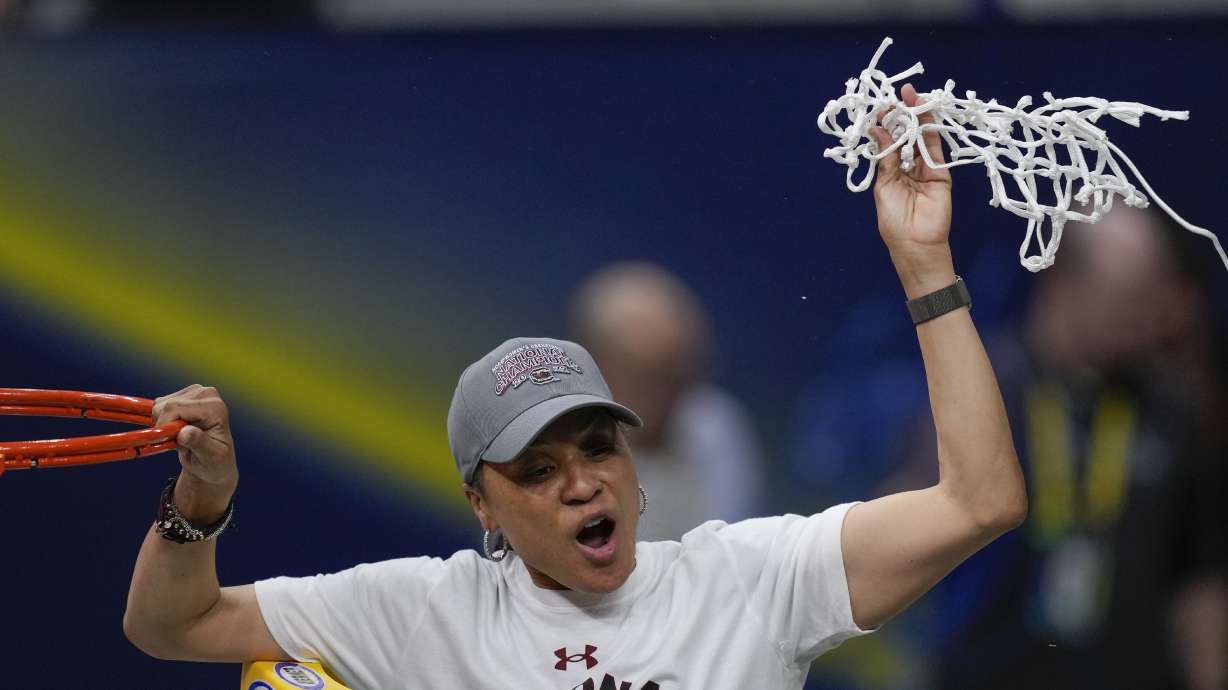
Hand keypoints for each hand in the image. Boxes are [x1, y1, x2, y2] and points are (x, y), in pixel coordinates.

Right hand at [153, 384, 237, 521]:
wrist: (214, 468)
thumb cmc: (215, 466)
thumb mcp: (209, 460)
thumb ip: (198, 444)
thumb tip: (186, 432)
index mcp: (216, 407)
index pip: (175, 407)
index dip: (166, 425)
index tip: (173, 441)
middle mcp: (208, 394)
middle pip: (166, 403)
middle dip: (165, 424)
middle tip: (179, 443)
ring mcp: (197, 393)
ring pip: (160, 404)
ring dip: (165, 423)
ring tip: (181, 439)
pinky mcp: (186, 396)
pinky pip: (159, 405)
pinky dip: (163, 420)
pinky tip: (176, 431)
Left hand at [868, 83, 955, 297]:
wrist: (917, 244)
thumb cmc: (894, 221)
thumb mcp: (884, 186)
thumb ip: (886, 158)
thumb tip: (878, 130)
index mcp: (891, 171)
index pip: (890, 141)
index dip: (887, 124)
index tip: (882, 107)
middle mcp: (908, 166)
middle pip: (907, 135)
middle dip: (903, 115)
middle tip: (899, 94)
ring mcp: (926, 168)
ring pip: (923, 138)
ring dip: (918, 118)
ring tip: (912, 97)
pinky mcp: (942, 172)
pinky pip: (936, 149)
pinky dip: (931, 131)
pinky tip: (924, 115)